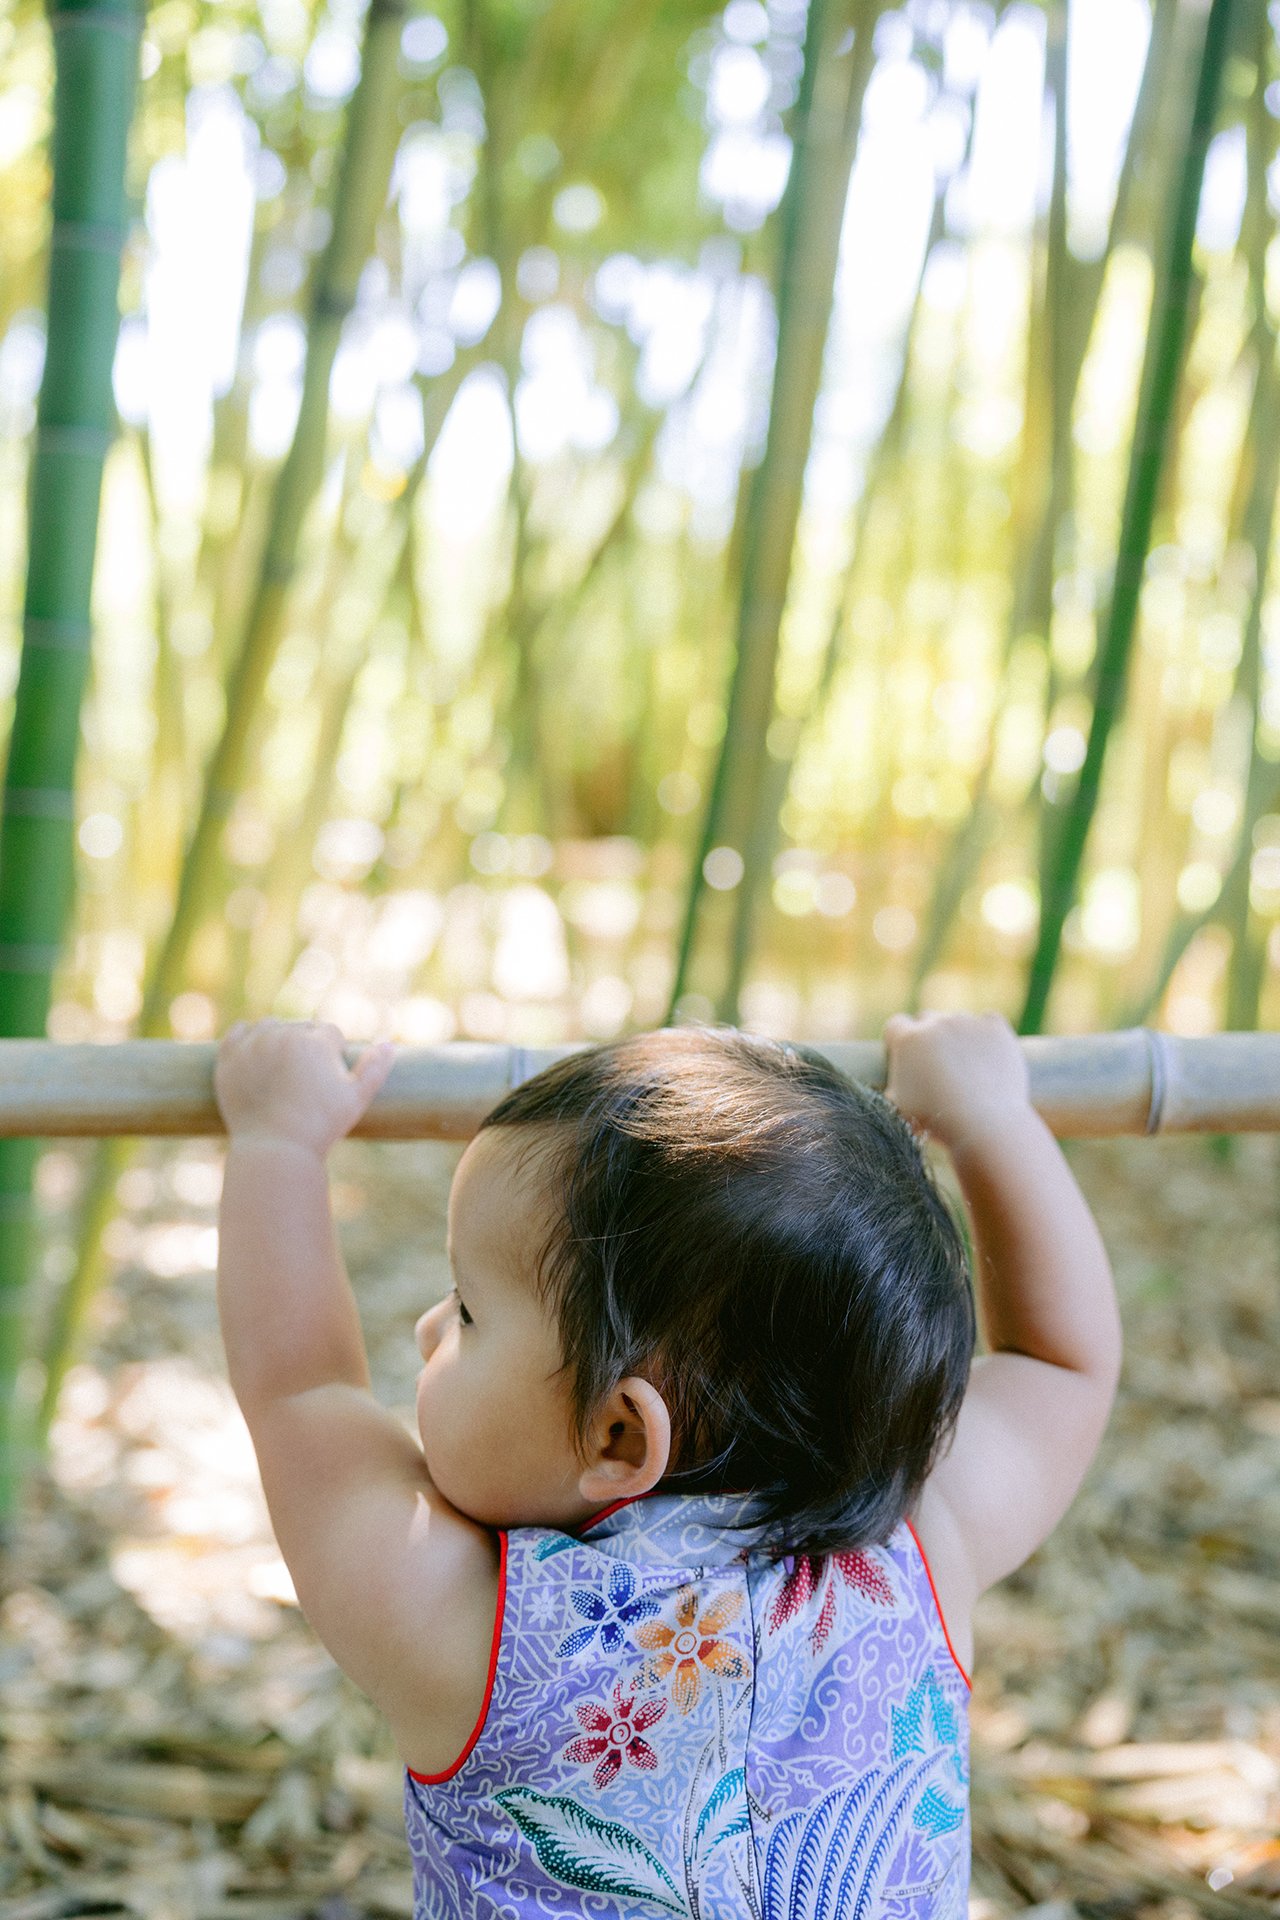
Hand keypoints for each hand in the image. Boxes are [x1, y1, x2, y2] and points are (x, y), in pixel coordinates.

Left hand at [214, 1018, 395, 1157]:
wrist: (275, 1149)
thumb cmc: (321, 1126)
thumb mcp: (356, 1099)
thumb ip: (375, 1068)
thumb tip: (390, 1045)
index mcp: (315, 1041)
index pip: (329, 1033)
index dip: (334, 1053)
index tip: (330, 1075)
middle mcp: (283, 1036)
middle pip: (300, 1028)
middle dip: (306, 1046)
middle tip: (305, 1077)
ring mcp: (253, 1046)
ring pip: (270, 1026)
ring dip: (277, 1037)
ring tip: (282, 1065)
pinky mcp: (229, 1059)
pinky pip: (238, 1033)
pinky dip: (247, 1038)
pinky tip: (256, 1052)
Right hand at [882, 1010, 1030, 1150]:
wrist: (984, 1126)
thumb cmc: (937, 1122)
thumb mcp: (899, 1107)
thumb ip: (892, 1087)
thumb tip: (890, 1084)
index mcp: (907, 1039)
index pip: (895, 1025)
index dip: (898, 1041)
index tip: (906, 1056)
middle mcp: (936, 1023)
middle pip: (926, 1019)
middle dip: (928, 1037)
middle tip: (937, 1064)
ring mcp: (968, 1023)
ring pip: (958, 1021)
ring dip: (958, 1036)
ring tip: (966, 1068)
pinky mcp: (996, 1028)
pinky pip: (988, 1021)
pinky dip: (987, 1034)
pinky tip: (987, 1055)